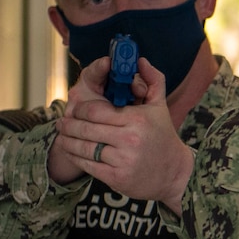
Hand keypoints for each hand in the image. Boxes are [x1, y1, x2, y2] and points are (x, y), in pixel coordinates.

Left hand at [49, 56, 194, 213]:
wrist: (175, 174)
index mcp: (137, 119)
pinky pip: (87, 164)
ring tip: (63, 135)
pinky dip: (76, 157)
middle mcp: (130, 139)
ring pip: (83, 147)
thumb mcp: (160, 107)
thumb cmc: (163, 137)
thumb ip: (152, 80)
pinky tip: (73, 152)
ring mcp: (123, 160)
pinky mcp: (117, 178)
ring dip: (68, 141)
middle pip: (85, 129)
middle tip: (62, 123)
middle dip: (69, 125)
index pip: (94, 111)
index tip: (76, 110)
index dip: (80, 109)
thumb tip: (141, 60)